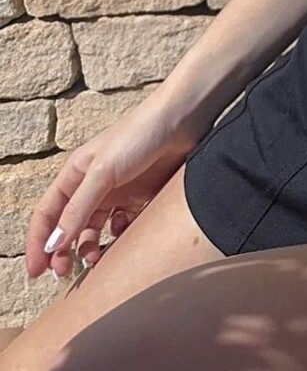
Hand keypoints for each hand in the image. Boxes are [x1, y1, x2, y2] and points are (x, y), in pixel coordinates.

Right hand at [25, 87, 211, 281]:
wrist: (183, 119)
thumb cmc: (139, 134)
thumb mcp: (103, 172)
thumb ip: (79, 208)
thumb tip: (54, 244)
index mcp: (76, 174)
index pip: (47, 214)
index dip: (38, 242)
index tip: (35, 272)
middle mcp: (93, 184)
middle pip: (69, 226)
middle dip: (62, 251)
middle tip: (64, 273)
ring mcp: (118, 191)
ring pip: (95, 229)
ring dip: (90, 247)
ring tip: (95, 259)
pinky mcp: (141, 196)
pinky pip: (123, 225)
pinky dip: (119, 234)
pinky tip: (123, 231)